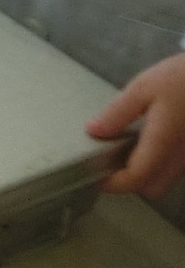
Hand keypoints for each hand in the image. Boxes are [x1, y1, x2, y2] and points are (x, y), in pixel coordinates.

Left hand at [88, 53, 184, 198]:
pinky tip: (149, 139)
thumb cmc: (181, 80)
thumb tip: (92, 131)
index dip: (113, 184)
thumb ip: (117, 113)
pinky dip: (160, 163)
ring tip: (126, 146)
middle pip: (152, 187)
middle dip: (130, 181)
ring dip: (146, 172)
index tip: (95, 177)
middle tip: (110, 160)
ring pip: (166, 179)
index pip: (137, 178)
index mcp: (163, 144)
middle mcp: (180, 158)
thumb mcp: (143, 89)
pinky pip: (176, 168)